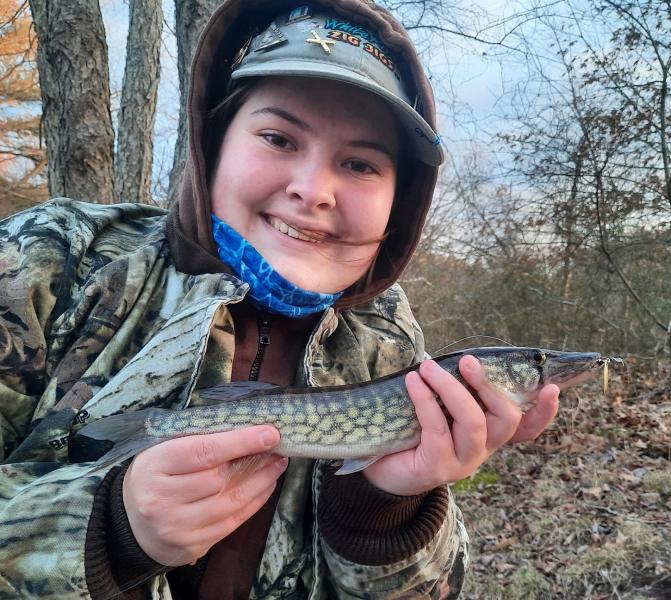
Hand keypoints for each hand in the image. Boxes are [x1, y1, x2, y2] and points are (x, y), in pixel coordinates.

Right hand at [122, 425, 287, 565]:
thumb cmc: (155, 474)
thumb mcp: (163, 447)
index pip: (204, 451)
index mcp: (155, 464)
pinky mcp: (192, 545)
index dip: (240, 442)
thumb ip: (197, 438)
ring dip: (262, 481)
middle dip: (256, 460)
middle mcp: (162, 498)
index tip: (270, 433)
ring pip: (231, 502)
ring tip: (278, 463)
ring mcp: (176, 526)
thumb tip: (246, 426)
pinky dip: (254, 502)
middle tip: (278, 446)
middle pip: (220, 478)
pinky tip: (266, 485)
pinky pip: (232, 522)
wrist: (129, 523)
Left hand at [361, 356, 558, 495]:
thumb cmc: (412, 428)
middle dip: (488, 385)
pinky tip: (413, 382)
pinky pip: (437, 428)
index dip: (544, 412)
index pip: (527, 428)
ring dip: (451, 388)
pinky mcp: (438, 468)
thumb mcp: (439, 406)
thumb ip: (455, 388)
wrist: (381, 467)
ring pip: (473, 422)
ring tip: (428, 367)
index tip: (552, 387)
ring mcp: (463, 462)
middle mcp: (482, 449)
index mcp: (488, 434)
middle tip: (467, 360)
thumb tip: (457, 355)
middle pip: (505, 419)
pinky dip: (425, 400)